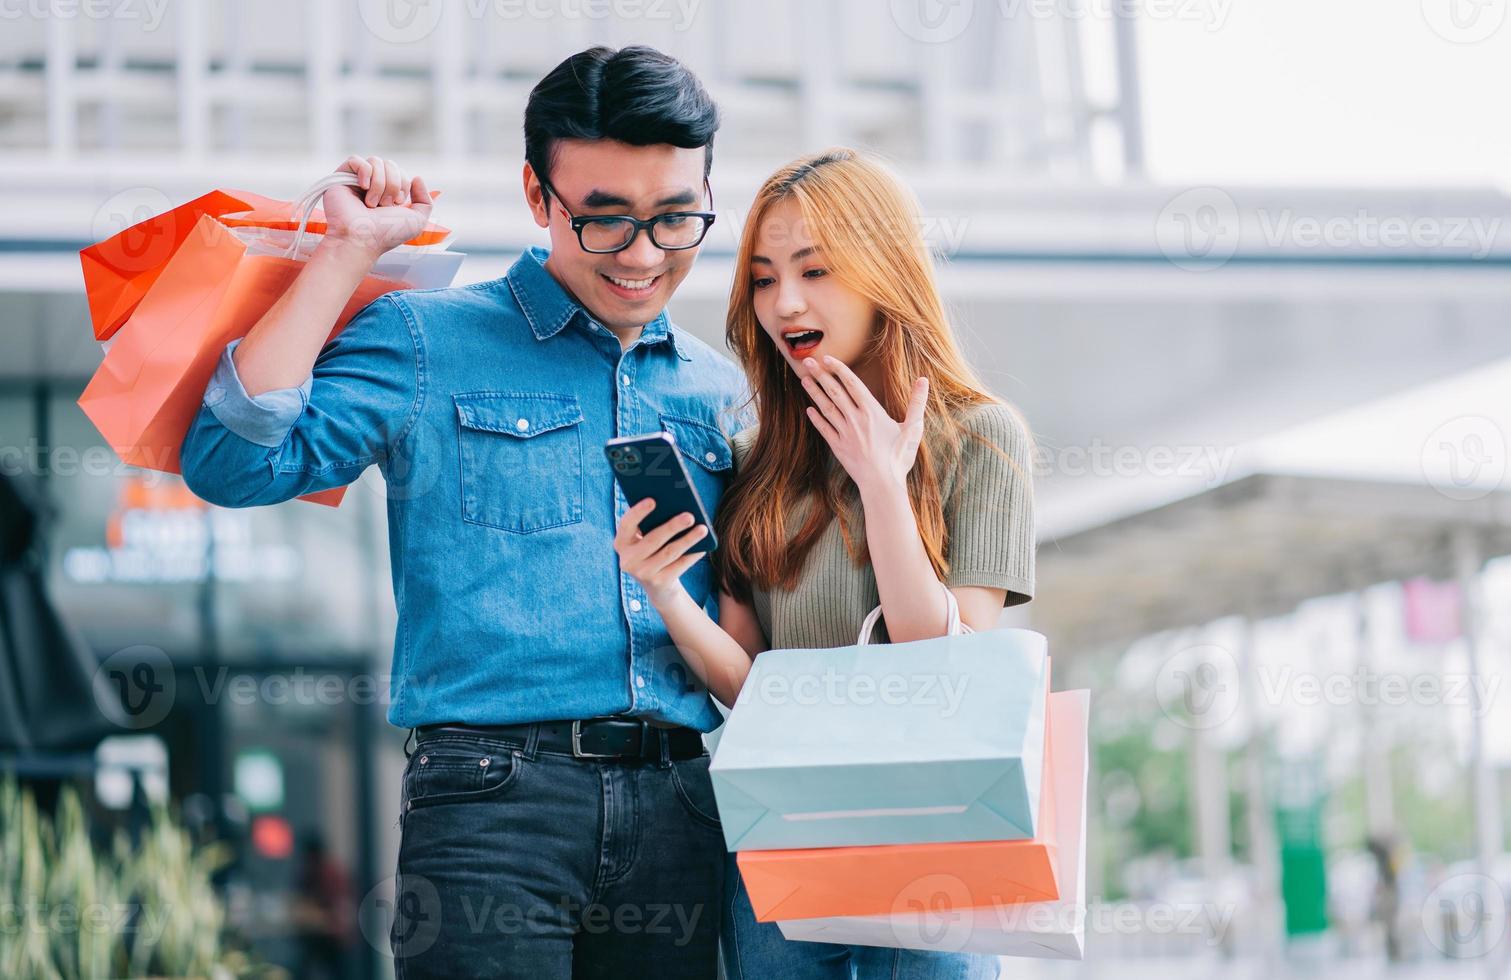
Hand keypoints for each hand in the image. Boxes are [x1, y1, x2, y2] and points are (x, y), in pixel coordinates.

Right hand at [320, 155, 433, 258]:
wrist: (362, 238)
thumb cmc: (387, 233)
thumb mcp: (417, 221)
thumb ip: (425, 201)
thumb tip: (417, 178)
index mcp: (388, 193)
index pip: (401, 172)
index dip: (403, 185)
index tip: (396, 205)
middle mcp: (373, 185)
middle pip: (390, 164)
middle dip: (393, 185)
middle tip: (384, 205)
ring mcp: (356, 181)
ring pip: (375, 161)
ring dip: (379, 184)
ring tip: (371, 203)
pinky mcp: (340, 178)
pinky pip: (355, 160)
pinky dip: (364, 172)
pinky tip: (363, 187)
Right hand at [613, 498, 710, 605]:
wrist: (657, 586)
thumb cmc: (653, 550)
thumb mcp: (645, 538)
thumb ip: (651, 523)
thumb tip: (675, 505)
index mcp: (621, 543)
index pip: (626, 524)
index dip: (638, 512)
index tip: (653, 500)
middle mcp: (628, 560)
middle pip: (653, 540)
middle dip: (672, 526)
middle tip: (690, 516)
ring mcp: (643, 574)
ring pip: (669, 552)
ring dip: (688, 539)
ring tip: (703, 529)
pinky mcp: (659, 583)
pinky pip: (680, 565)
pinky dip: (693, 555)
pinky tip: (704, 546)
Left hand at [801, 355, 928, 493]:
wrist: (882, 484)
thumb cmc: (899, 457)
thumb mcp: (913, 428)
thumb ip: (916, 403)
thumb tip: (923, 380)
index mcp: (872, 412)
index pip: (852, 384)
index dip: (839, 369)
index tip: (827, 358)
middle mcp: (855, 419)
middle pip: (835, 392)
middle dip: (821, 375)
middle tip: (807, 362)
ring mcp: (844, 433)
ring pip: (826, 408)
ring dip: (814, 393)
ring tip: (804, 379)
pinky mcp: (838, 447)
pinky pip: (824, 429)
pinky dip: (816, 419)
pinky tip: (809, 410)